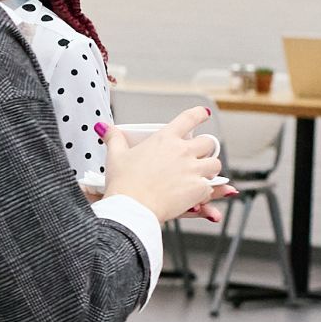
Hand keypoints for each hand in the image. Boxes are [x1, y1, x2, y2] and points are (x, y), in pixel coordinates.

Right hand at [102, 106, 228, 224]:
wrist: (132, 207)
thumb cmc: (124, 183)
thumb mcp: (115, 156)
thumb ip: (113, 139)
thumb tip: (105, 128)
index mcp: (165, 139)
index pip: (189, 118)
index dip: (198, 114)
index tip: (203, 113)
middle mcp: (183, 151)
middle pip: (208, 143)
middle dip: (205, 149)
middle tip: (198, 156)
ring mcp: (193, 169)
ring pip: (215, 164)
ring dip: (210, 170)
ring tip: (201, 176)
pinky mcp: (199, 189)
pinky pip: (210, 188)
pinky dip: (206, 192)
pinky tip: (198, 195)